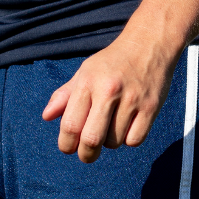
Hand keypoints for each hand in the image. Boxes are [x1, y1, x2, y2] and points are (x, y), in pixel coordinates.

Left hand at [42, 32, 178, 162]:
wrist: (150, 44)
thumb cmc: (113, 62)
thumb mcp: (85, 72)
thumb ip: (64, 95)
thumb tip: (47, 116)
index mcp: (87, 83)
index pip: (70, 125)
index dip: (66, 144)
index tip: (69, 148)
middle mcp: (109, 91)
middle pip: (91, 139)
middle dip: (86, 154)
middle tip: (87, 155)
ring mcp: (132, 99)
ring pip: (114, 142)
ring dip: (110, 143)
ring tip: (112, 128)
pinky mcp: (151, 106)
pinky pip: (135, 139)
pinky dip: (129, 139)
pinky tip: (128, 127)